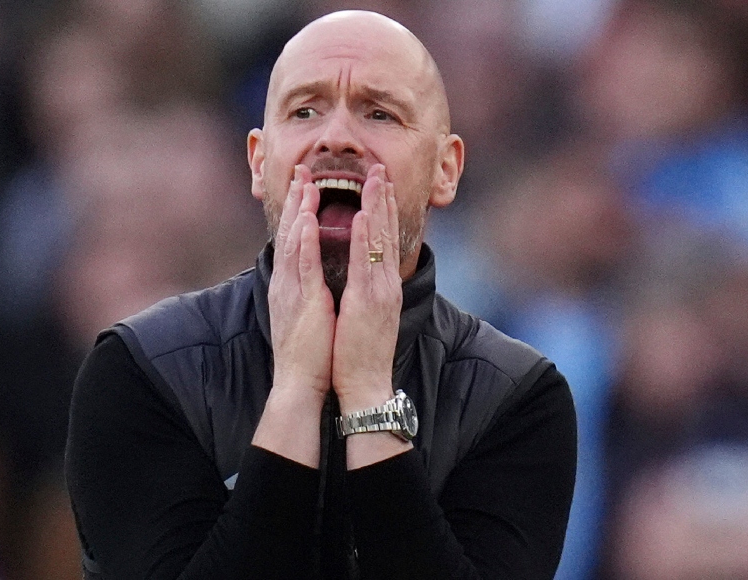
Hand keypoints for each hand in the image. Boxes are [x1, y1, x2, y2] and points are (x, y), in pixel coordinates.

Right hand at [267, 165, 335, 396]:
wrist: (301, 382)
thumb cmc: (311, 352)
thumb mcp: (310, 313)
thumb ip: (310, 290)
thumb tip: (317, 276)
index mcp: (292, 284)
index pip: (296, 239)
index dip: (300, 210)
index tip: (306, 184)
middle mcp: (288, 282)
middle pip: (292, 232)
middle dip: (297, 199)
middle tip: (303, 169)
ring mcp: (293, 290)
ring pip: (296, 241)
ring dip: (301, 210)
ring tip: (306, 182)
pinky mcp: (303, 301)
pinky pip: (303, 265)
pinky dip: (306, 240)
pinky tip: (309, 219)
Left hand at [332, 164, 401, 413]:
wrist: (365, 384)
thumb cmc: (360, 354)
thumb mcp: (366, 315)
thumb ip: (366, 292)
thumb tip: (362, 276)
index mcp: (383, 286)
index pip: (385, 240)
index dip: (383, 210)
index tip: (379, 184)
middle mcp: (385, 284)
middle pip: (387, 233)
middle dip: (384, 199)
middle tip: (380, 168)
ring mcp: (379, 291)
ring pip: (380, 241)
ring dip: (377, 207)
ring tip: (375, 178)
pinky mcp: (368, 302)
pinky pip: (366, 264)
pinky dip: (365, 238)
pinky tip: (362, 216)